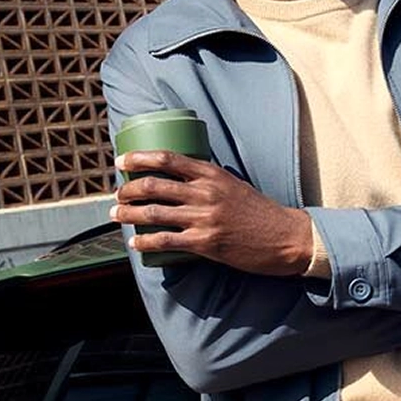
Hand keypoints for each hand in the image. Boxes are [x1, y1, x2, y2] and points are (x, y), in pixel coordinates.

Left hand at [111, 150, 313, 275]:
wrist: (285, 237)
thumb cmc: (259, 211)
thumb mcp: (233, 184)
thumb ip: (208, 181)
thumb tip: (180, 180)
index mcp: (211, 174)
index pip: (167, 159)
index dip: (138, 158)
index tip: (121, 161)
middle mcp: (205, 193)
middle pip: (153, 185)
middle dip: (127, 189)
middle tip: (117, 194)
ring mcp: (203, 218)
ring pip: (152, 213)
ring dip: (127, 214)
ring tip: (116, 214)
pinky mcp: (204, 243)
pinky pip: (165, 240)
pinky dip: (144, 241)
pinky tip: (134, 242)